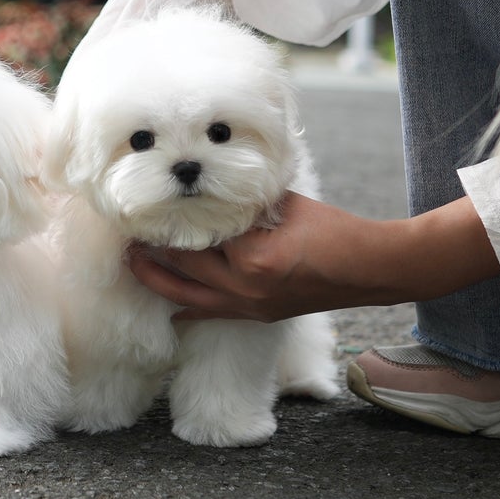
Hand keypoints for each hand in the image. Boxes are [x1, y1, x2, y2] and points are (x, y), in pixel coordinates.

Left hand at [126, 191, 499, 322]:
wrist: (371, 270)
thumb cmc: (335, 230)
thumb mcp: (286, 203)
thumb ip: (247, 197)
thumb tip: (213, 181)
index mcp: (254, 257)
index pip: (199, 236)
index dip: (171, 220)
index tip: (147, 205)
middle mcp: (245, 289)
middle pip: (185, 267)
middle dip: (154, 249)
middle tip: (128, 230)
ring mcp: (249, 308)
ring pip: (189, 295)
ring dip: (159, 278)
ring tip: (133, 261)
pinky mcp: (256, 317)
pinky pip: (209, 313)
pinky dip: (185, 305)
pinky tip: (167, 301)